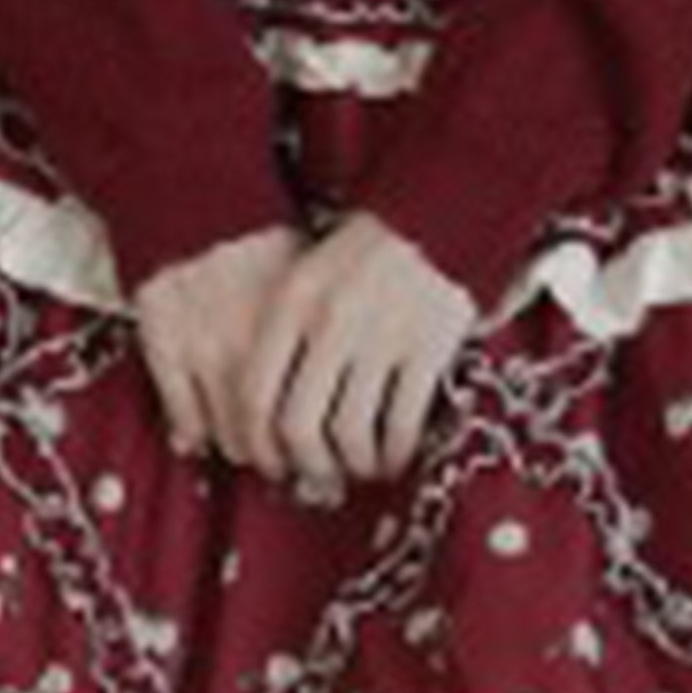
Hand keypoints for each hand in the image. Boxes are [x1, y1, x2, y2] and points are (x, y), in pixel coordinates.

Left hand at [130, 212, 478, 490]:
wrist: (437, 215)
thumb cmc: (363, 255)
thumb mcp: (307, 277)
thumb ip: (283, 335)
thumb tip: (267, 420)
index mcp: (291, 302)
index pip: (253, 393)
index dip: (257, 443)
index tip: (271, 463)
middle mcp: (329, 322)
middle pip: (299, 426)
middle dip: (308, 464)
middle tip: (320, 477)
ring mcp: (380, 337)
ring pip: (352, 434)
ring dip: (356, 465)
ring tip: (363, 467)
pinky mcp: (428, 349)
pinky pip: (402, 424)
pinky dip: (396, 452)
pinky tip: (396, 455)